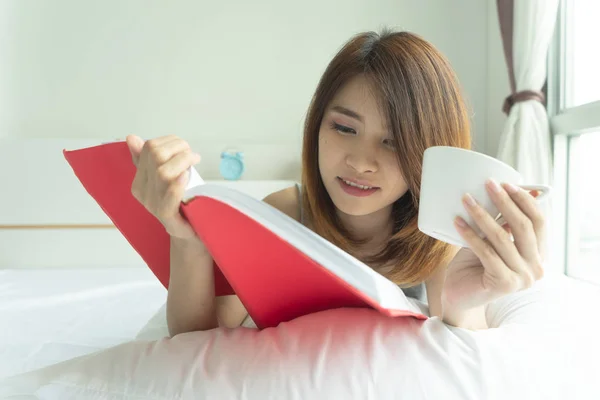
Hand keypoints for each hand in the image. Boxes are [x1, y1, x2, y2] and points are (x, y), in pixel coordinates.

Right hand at [126, 134, 201, 239]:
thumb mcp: (164, 178)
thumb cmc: (179, 202)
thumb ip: (148, 159)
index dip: (170, 141)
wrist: (189, 231)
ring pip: (163, 172)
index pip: (149, 148)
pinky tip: (187, 177)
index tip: (184, 147)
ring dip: (183, 161)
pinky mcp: (167, 216)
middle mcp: (142, 191)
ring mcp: (153, 204)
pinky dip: (178, 184)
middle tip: (192, 155)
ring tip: (195, 161)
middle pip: (156, 155)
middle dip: (178, 148)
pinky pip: (169, 196)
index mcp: (139, 180)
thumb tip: (131, 138)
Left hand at [442, 179, 545, 312]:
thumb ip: (502, 224)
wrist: (458, 296)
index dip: (524, 201)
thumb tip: (504, 190)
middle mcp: (536, 268)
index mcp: (538, 255)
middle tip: (488, 184)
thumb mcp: (492, 241)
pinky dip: (470, 234)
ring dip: (482, 214)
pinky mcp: (504, 283)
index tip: (506, 183)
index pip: (539, 222)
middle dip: (505, 202)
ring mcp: (522, 277)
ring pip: (502, 237)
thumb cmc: (474, 266)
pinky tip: (457, 221)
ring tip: (466, 199)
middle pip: (524, 227)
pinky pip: (486, 251)